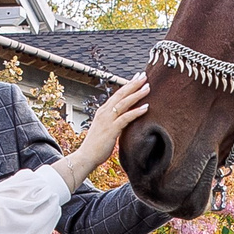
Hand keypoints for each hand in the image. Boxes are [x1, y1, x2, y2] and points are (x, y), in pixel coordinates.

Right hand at [54, 73, 153, 189]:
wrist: (86, 157)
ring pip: (124, 103)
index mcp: (103, 111)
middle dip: (133, 84)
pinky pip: (126, 118)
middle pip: (121, 94)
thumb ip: (114, 122)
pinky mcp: (111, 129)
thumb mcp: (105, 129)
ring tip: (148, 88)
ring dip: (137, 94)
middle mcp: (104, 112)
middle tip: (144, 76)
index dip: (128, 85)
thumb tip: (124, 120)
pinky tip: (146, 107)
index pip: (117, 95)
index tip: (137, 78)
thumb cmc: (96, 146)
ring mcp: (107, 120)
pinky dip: (136, 111)